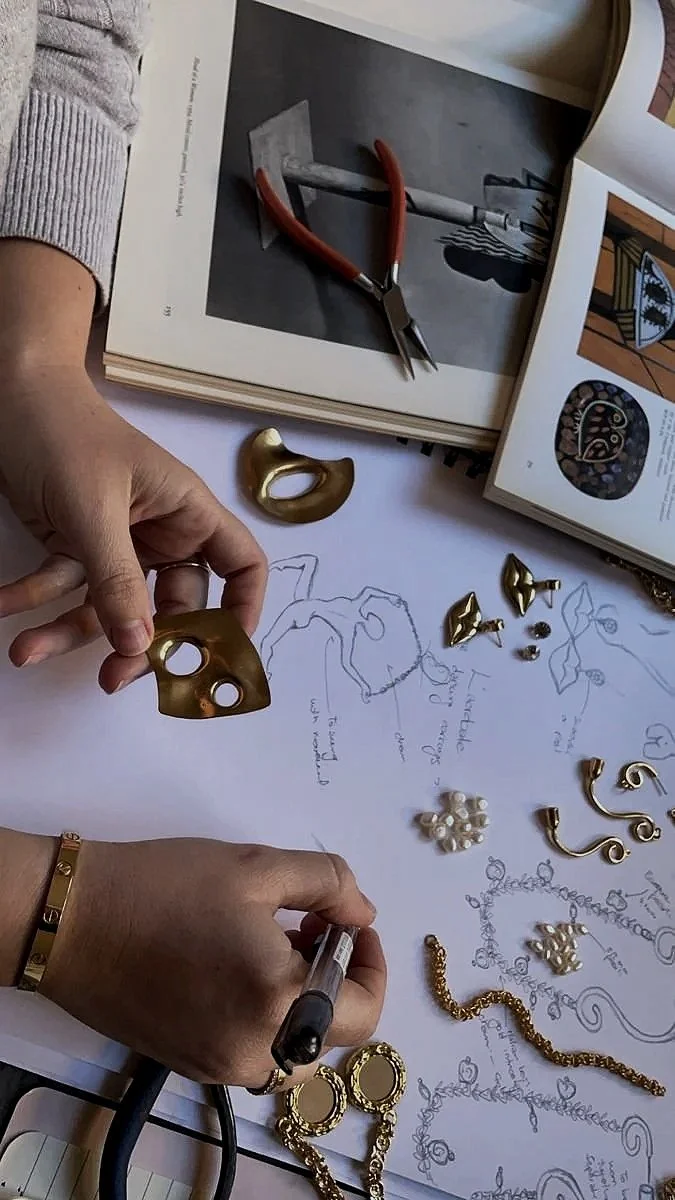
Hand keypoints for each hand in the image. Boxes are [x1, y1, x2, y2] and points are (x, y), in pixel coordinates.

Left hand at [0, 242, 266, 692]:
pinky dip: (34, 599)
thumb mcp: (93, 512)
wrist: (5, 391)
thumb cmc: (63, 432)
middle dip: (140, 643)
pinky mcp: (75, 546)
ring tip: (26, 650)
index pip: (240, 566)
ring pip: (109, 607)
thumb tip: (140, 647)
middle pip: (171, 606)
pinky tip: (5, 605)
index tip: (221, 655)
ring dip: (68, 632)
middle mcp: (160, 532)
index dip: (241, 610)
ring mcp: (117, 542)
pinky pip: (63, 587)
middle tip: (112, 676)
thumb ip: (118, 583)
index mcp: (187, 512)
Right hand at [43, 839, 385, 1085]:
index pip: (364, 1012)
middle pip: (331, 1032)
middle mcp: (255, 1054)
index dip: (372, 964)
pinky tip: (238, 963)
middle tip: (312, 924)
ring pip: (293, 1045)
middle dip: (336, 976)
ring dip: (302, 997)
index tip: (353, 924)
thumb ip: (329, 884)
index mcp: (280, 1006)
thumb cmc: (165, 888)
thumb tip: (362, 914)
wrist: (71, 921)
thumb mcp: (258, 867)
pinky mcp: (189, 1063)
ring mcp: (219, 1067)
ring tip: (274, 939)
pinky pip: (252, 1049)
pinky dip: (265, 1013)